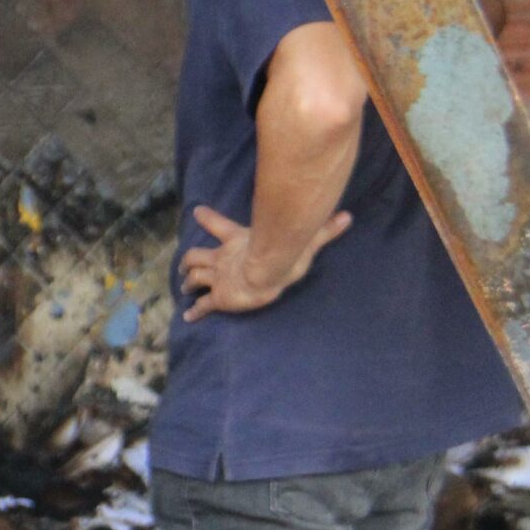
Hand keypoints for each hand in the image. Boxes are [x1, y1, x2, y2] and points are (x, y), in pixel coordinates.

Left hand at [179, 204, 351, 322]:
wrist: (266, 271)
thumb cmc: (284, 254)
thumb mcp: (305, 240)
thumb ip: (324, 230)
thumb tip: (348, 216)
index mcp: (238, 241)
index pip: (219, 225)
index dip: (207, 217)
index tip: (196, 212)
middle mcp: (223, 258)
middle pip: (198, 256)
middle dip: (189, 260)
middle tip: (182, 265)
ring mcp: (219, 278)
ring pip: (195, 276)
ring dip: (188, 280)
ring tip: (183, 287)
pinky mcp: (219, 297)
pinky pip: (203, 305)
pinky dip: (195, 311)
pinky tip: (188, 317)